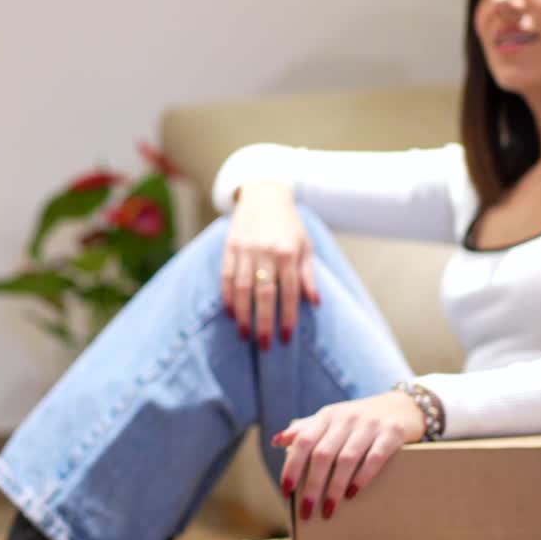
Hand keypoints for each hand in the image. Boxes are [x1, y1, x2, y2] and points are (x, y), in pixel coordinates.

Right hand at [221, 180, 319, 350]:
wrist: (264, 194)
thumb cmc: (289, 225)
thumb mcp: (305, 245)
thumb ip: (309, 274)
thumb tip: (315, 303)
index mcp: (287, 253)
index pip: (289, 292)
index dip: (288, 317)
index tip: (286, 338)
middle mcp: (265, 252)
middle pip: (264, 294)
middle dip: (264, 322)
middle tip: (264, 345)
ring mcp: (245, 250)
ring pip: (241, 288)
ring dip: (243, 314)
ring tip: (245, 334)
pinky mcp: (229, 248)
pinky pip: (225, 277)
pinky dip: (227, 297)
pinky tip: (230, 313)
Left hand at [271, 391, 426, 520]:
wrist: (402, 407)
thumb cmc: (359, 420)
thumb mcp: (331, 419)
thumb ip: (306, 429)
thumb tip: (276, 440)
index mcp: (327, 416)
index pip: (303, 441)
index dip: (292, 466)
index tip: (286, 491)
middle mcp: (346, 418)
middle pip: (323, 455)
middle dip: (313, 486)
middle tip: (306, 511)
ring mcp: (370, 425)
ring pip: (346, 459)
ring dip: (335, 488)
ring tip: (328, 510)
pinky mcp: (392, 433)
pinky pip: (375, 458)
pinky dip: (362, 477)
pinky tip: (353, 494)